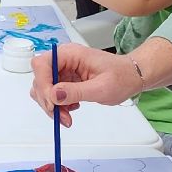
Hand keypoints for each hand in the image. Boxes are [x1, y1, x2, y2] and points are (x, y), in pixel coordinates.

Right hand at [29, 44, 143, 127]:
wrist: (131, 77)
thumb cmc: (121, 78)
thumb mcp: (101, 88)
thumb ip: (76, 92)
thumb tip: (54, 95)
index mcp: (70, 54)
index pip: (42, 64)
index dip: (43, 84)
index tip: (52, 104)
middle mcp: (63, 59)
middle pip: (40, 77)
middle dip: (47, 99)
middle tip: (61, 117)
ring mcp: (63, 69)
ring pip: (44, 87)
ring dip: (51, 105)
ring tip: (67, 116)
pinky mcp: (65, 79)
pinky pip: (52, 93)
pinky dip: (58, 105)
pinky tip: (72, 108)